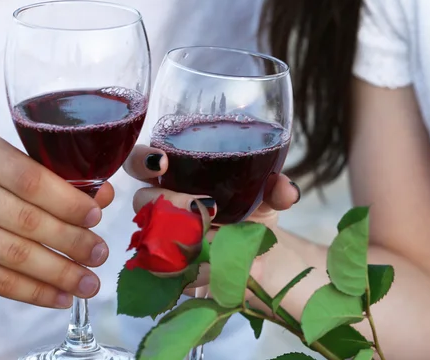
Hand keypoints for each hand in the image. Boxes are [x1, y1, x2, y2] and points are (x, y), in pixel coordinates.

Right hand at [0, 131, 114, 307]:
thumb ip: (47, 177)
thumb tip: (101, 197)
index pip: (31, 180)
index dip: (69, 202)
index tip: (96, 217)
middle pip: (27, 220)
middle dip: (73, 242)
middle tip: (101, 253)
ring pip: (16, 255)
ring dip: (60, 273)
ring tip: (89, 282)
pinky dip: (34, 292)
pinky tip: (59, 296)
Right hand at [123, 144, 300, 288]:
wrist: (255, 256)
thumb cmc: (250, 215)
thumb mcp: (266, 199)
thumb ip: (276, 189)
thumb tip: (287, 190)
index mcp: (177, 177)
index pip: (143, 162)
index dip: (144, 160)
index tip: (163, 162)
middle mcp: (163, 205)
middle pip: (142, 198)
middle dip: (165, 199)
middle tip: (197, 206)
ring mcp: (162, 239)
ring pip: (151, 235)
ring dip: (178, 236)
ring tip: (210, 238)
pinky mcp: (168, 269)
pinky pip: (164, 270)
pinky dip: (187, 267)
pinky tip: (208, 265)